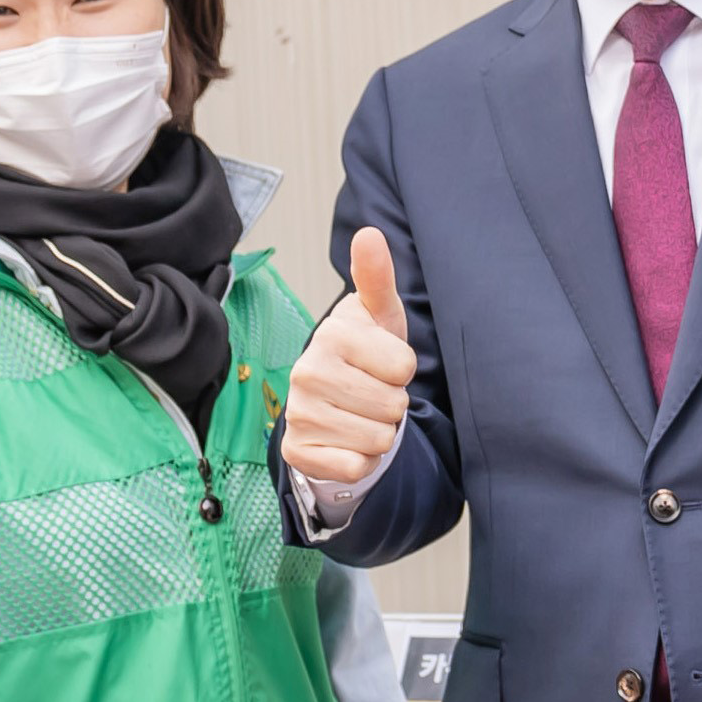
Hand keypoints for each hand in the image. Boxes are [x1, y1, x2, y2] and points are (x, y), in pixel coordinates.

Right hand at [284, 228, 417, 484]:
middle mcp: (306, 372)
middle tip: (371, 392)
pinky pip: (356, 467)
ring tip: (360, 414)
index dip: (403, 371)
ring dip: (378, 433)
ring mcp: (298, 414)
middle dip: (391, 405)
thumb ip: (376, 277)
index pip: (404, 368)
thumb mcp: (378, 316)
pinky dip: (360, 461)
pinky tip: (346, 441)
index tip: (382, 365)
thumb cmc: (364, 353)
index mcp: (330, 335)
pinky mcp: (297, 452)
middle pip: (393, 407)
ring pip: (378, 440)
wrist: (331, 401)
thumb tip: (369, 234)